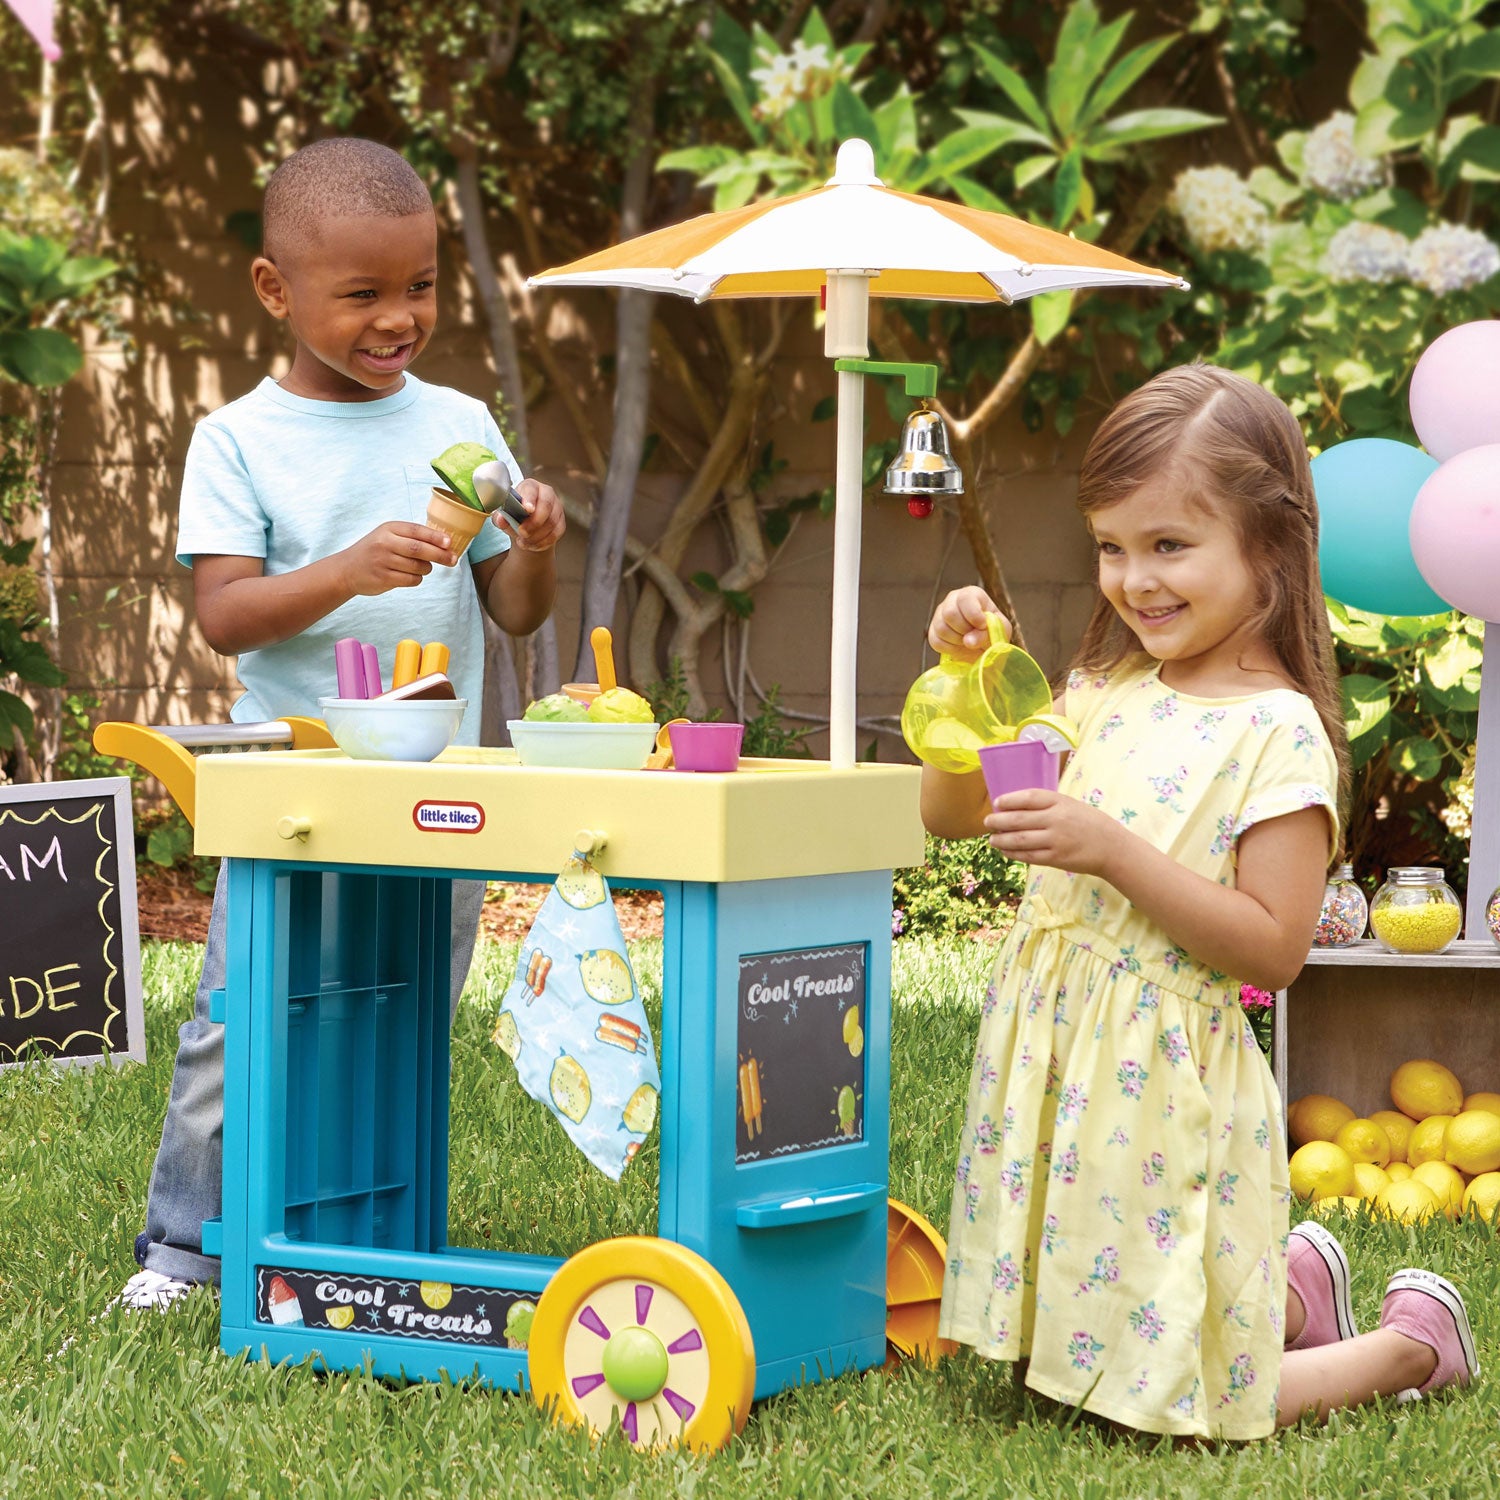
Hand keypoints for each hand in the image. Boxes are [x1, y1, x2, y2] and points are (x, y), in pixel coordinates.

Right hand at [341, 522, 452, 592]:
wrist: (347, 569)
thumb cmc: (374, 551)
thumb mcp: (387, 535)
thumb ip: (411, 537)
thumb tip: (444, 543)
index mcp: (388, 529)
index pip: (416, 530)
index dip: (435, 537)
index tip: (449, 543)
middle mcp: (385, 543)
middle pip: (419, 549)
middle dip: (440, 555)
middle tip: (453, 559)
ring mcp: (383, 561)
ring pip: (417, 566)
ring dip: (427, 568)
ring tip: (423, 567)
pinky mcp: (384, 578)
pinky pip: (411, 580)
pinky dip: (417, 579)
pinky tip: (411, 575)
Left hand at [494, 477, 565, 551]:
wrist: (526, 527)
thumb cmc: (514, 515)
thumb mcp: (504, 515)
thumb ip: (500, 517)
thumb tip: (501, 520)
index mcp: (530, 486)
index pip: (531, 489)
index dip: (529, 499)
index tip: (526, 510)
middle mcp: (546, 493)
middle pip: (546, 505)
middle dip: (534, 522)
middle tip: (522, 533)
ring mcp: (556, 508)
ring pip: (552, 522)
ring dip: (537, 535)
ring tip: (523, 542)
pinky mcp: (561, 522)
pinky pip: (556, 533)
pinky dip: (543, 542)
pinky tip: (532, 545)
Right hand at [928, 586, 1009, 660]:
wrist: (983, 645)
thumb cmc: (993, 631)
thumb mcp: (999, 630)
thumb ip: (988, 632)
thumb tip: (968, 641)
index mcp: (971, 593)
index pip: (965, 598)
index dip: (974, 615)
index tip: (982, 625)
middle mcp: (952, 600)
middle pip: (950, 613)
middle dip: (965, 630)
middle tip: (975, 635)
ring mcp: (939, 615)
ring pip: (941, 628)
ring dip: (958, 641)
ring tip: (968, 641)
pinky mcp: (932, 631)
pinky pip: (936, 641)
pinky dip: (950, 649)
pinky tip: (959, 647)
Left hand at [985, 789, 1121, 876]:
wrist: (1112, 848)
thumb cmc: (1090, 823)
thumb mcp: (1071, 805)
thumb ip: (1048, 805)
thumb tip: (1016, 807)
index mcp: (1060, 802)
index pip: (1028, 797)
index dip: (1009, 800)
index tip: (997, 802)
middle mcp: (1056, 820)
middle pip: (1018, 819)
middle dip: (998, 821)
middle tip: (987, 822)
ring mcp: (1055, 840)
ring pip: (1019, 839)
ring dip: (1001, 839)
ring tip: (992, 839)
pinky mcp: (1055, 859)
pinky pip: (1028, 856)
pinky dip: (1013, 853)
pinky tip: (1006, 851)